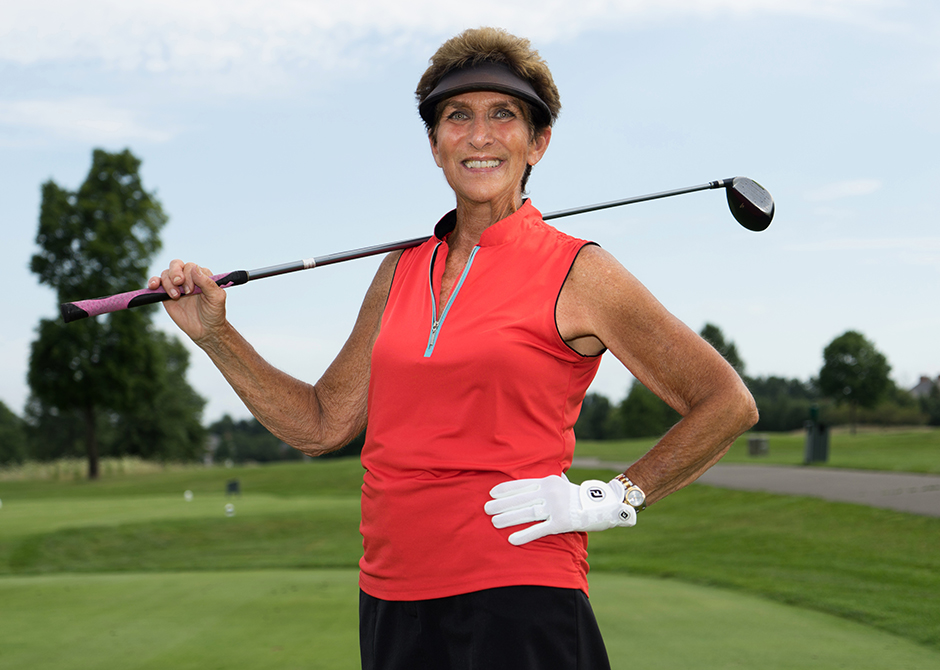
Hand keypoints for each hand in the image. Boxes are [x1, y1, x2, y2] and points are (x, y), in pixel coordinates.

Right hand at [148, 260, 226, 343]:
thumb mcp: (216, 298)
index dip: (189, 276)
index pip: (191, 267)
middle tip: (179, 284)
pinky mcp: (166, 295)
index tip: (191, 290)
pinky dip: (153, 281)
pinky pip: (156, 283)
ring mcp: (176, 286)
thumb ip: (208, 283)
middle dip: (175, 273)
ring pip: (166, 273)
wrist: (205, 330)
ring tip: (175, 296)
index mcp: (202, 276)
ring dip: (168, 282)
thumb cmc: (214, 313)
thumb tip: (194, 268)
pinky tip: (153, 286)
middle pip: (176, 265)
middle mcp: (188, 278)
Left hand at [484, 474, 635, 545]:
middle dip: (502, 504)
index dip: (506, 489)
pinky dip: (524, 535)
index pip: (523, 485)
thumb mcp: (561, 485)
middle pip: (522, 499)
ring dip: (509, 518)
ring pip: (528, 513)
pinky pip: (539, 529)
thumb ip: (546, 484)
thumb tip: (528, 485)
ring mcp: (556, 507)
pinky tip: (511, 539)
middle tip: (486, 509)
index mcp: (549, 481)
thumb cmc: (579, 496)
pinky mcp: (562, 523)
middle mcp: (551, 493)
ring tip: (494, 522)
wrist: (604, 505)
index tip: (492, 492)